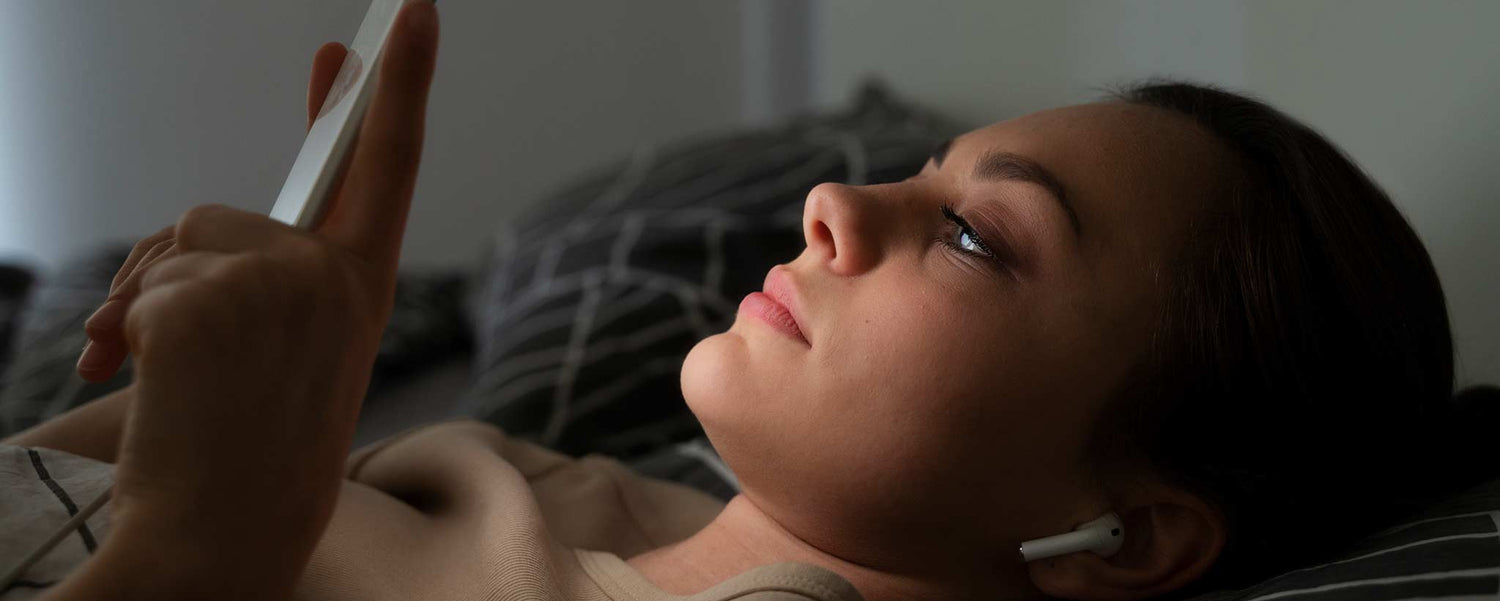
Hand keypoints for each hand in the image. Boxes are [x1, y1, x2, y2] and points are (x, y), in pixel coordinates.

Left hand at [100, 1, 438, 591]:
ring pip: (178, 241)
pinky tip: (151, 384)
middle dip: (176, 270)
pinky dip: (123, 332)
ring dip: (148, 304)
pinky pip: (145, 284)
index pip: (388, 164)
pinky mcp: (216, 300)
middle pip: (225, 212)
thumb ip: (271, 269)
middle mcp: (337, 277)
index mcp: (363, 285)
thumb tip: (195, 225)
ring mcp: (283, 284)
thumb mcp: (288, 343)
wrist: (223, 529)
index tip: (409, 11)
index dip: (399, 85)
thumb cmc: (250, 442)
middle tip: (180, 353)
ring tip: (169, 378)